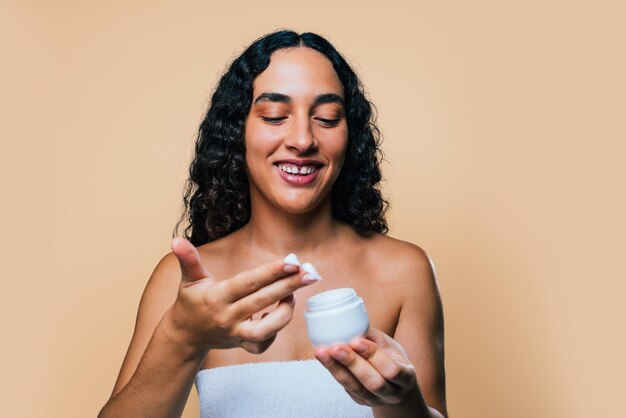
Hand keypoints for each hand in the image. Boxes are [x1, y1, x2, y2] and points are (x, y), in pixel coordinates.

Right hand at [166, 237, 315, 353]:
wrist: (184, 335)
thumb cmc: (191, 301)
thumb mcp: (189, 279)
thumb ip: (188, 259)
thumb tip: (175, 240)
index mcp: (217, 296)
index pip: (248, 283)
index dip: (271, 272)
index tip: (292, 262)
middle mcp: (228, 316)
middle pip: (263, 301)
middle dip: (289, 286)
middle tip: (311, 273)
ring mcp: (236, 333)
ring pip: (266, 330)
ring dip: (285, 312)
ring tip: (292, 294)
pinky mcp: (242, 345)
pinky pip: (263, 344)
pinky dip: (275, 332)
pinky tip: (280, 313)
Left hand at [314, 328, 417, 406]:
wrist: (395, 385)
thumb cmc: (391, 359)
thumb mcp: (390, 347)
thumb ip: (374, 337)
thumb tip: (352, 320)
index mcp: (406, 377)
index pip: (392, 370)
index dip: (373, 355)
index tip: (356, 340)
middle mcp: (393, 393)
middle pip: (373, 382)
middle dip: (352, 363)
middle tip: (335, 347)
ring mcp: (376, 400)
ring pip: (355, 388)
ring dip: (337, 369)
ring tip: (322, 353)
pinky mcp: (361, 401)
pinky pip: (346, 388)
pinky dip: (334, 372)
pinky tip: (324, 359)